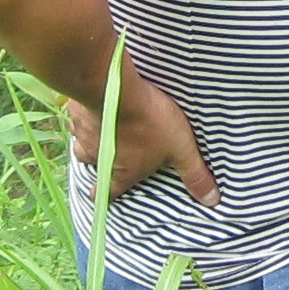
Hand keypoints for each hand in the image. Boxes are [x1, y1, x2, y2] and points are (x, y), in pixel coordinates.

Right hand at [61, 65, 218, 203]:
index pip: (108, 192)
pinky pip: (77, 117)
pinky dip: (84, 114)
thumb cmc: (151, 122)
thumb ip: (195, 174)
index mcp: (121, 172)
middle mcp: (97, 157)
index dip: (104, 194)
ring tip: (100, 130)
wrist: (117, 88)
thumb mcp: (180, 149)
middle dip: (97, 162)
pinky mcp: (77, 111)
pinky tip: (94, 104)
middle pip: (91, 165)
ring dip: (90, 138)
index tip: (98, 194)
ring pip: (80, 142)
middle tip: (105, 154)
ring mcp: (84, 134)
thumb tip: (211, 201)